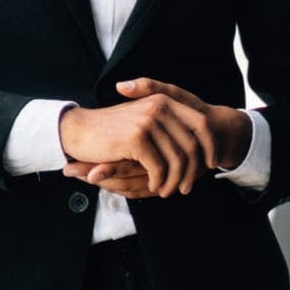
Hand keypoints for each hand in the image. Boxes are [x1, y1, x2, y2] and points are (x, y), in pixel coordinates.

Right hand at [59, 77, 251, 198]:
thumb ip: (168, 123)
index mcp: (164, 100)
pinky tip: (154, 186)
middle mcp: (159, 106)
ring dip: (175, 181)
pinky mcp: (137, 138)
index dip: (210, 146)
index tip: (210, 164)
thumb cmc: (112, 129)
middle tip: (186, 187)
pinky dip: (159, 181)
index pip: (201, 124)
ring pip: (177, 160)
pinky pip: (159, 168)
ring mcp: (148, 121)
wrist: (79, 130)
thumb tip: (199, 145)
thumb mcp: (142, 116)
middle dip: (192, 171)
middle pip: (192, 145)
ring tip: (167, 190)